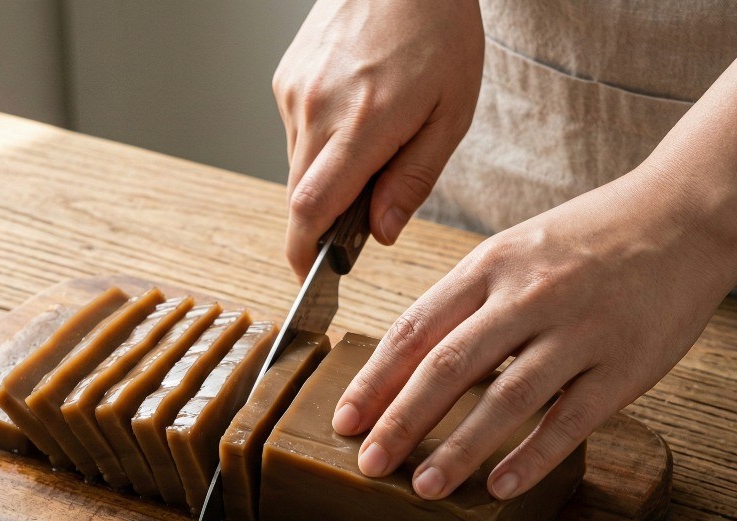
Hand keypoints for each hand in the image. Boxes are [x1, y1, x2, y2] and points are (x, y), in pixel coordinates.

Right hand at [272, 0, 483, 278]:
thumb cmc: (438, 29)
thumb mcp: (450, 112)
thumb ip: (414, 180)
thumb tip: (381, 232)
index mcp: (362, 123)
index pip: (311, 209)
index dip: (304, 253)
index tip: (308, 276)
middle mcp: (317, 108)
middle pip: (301, 197)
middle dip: (324, 218)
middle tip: (363, 205)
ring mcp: (295, 92)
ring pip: (298, 167)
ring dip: (326, 176)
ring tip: (370, 137)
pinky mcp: (286, 79)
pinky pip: (296, 134)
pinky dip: (320, 142)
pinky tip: (353, 111)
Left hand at [331, 164, 736, 499]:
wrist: (686, 214)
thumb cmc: (589, 240)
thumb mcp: (515, 250)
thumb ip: (467, 302)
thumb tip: (411, 365)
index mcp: (492, 265)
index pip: (417, 328)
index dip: (376, 380)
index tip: (346, 420)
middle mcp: (529, 296)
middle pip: (449, 366)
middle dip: (402, 421)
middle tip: (369, 465)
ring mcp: (578, 331)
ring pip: (506, 398)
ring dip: (459, 449)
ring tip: (424, 487)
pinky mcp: (623, 365)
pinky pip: (570, 419)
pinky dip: (533, 457)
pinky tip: (501, 486)